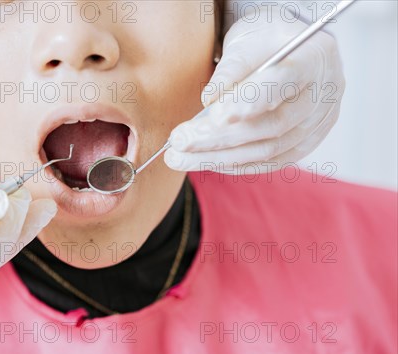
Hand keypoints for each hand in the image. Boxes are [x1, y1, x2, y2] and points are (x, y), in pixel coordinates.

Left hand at [165, 11, 344, 172]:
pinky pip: (267, 163)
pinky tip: (203, 160)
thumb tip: (209, 100)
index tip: (214, 114)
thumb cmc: (267, 42)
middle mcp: (323, 95)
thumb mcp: (247, 39)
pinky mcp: (304, 145)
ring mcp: (317, 125)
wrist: (290, 52)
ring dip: (218, 157)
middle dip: (219, 137)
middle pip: (271, 126)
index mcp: (314, 57)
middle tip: (179, 140)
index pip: (283, 82)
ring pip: (266, 151)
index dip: (250, 101)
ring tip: (179, 157)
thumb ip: (231, 68)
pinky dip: (233, 165)